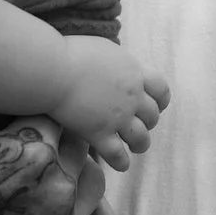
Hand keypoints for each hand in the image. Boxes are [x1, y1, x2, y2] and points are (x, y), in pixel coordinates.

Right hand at [46, 38, 169, 167]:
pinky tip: (121, 165)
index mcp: (135, 73)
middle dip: (149, 122)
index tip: (156, 105)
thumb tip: (117, 65)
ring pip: (141, 138)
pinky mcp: (99, 133)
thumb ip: (117, 62)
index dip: (161, 100)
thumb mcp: (105, 49)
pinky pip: (117, 154)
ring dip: (141, 144)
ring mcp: (118, 117)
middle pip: (152, 115)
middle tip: (140, 125)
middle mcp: (132, 97)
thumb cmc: (71, 54)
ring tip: (136, 147)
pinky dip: (121, 162)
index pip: (161, 89)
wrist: (54, 70)